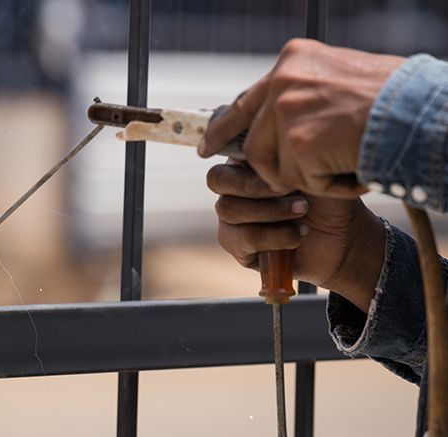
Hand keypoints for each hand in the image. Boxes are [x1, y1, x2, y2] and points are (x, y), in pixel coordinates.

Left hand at [200, 38, 404, 197]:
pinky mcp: (297, 145)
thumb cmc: (392, 101)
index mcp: (292, 60)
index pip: (244, 102)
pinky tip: (350, 169)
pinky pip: (298, 182)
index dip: (224, 129)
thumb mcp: (338, 80)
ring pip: (272, 168)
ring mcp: (287, 113)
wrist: (420, 113)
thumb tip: (273, 121)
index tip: (207, 147)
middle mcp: (283, 82)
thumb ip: (303, 96)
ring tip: (340, 162)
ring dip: (304, 177)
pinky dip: (326, 186)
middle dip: (263, 168)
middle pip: (253, 144)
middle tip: (276, 184)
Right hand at [207, 162, 385, 311]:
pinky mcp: (237, 246)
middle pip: (217, 179)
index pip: (219, 147)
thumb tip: (262, 139)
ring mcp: (230, 217)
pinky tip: (298, 234)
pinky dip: (275, 236)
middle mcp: (231, 187)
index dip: (241, 154)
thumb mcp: (310, 163)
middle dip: (256, 185)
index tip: (272, 161)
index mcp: (243, 161)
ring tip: (303, 211)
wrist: (343, 236)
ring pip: (228, 209)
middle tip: (292, 189)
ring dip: (270, 210)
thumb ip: (282, 148)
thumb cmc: (327, 194)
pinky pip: (243, 238)